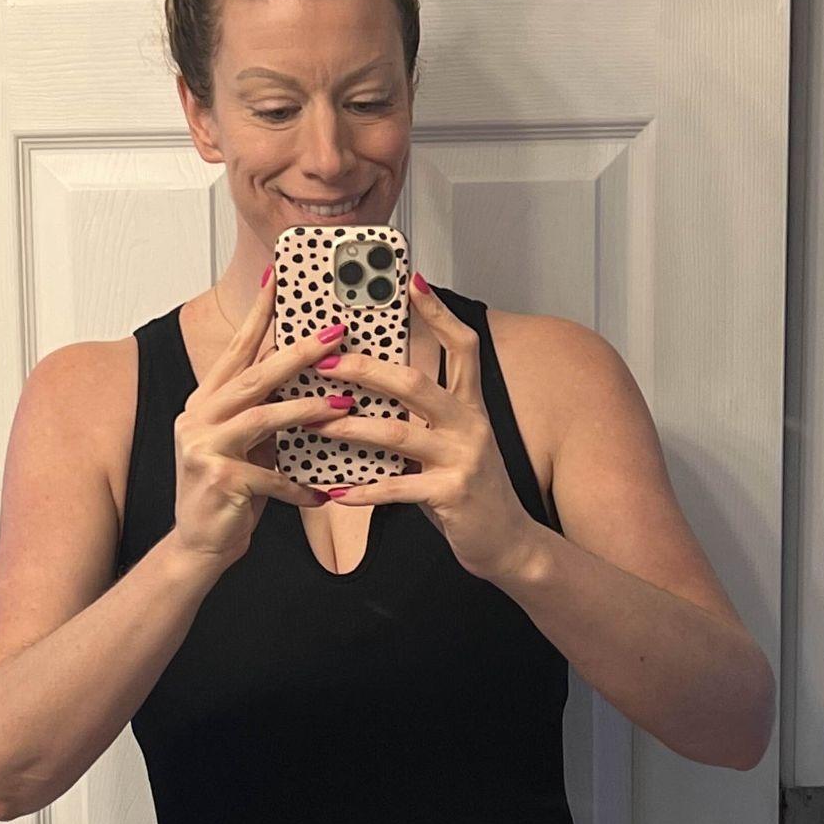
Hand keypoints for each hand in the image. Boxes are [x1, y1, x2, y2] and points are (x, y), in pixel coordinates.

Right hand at [172, 267, 348, 568]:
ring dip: (307, 410)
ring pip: (262, 417)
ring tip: (344, 404)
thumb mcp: (245, 444)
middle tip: (335, 333)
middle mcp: (198, 417)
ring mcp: (204, 448)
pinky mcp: (219, 479)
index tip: (280, 279)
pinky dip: (299, 486)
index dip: (259, 314)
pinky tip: (323, 494)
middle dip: (298, 352)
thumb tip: (305, 378)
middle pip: (254, 375)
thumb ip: (264, 410)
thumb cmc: (229, 492)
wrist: (199, 544)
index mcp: (206, 401)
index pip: (236, 349)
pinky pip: (271, 476)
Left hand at [312, 275, 547, 583]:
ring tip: (316, 423)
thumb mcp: (447, 444)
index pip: (461, 346)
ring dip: (352, 427)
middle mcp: (469, 424)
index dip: (438, 312)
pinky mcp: (453, 494)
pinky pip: (400, 488)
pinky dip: (365, 491)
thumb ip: (418, 418)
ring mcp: (463, 458)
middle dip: (367, 369)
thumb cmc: (465, 488)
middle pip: (416, 382)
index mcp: (469, 405)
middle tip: (326, 362)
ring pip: (399, 433)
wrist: (507, 541)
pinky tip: (337, 493)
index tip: (411, 282)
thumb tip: (368, 392)